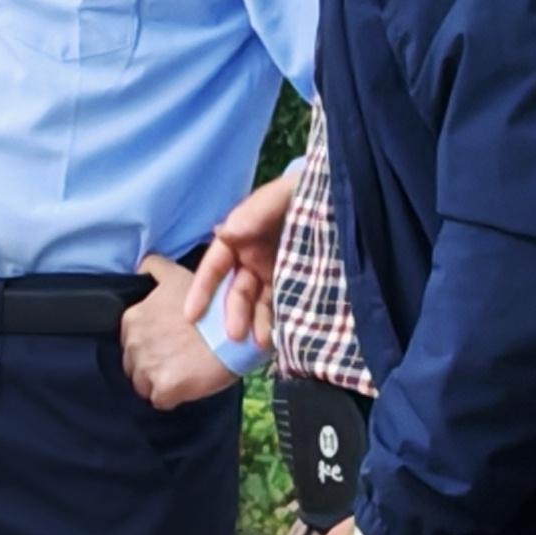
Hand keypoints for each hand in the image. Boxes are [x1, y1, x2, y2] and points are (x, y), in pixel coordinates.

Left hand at [122, 254, 237, 406]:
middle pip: (133, 364)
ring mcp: (147, 366)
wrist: (239, 330)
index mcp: (133, 317)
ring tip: (182, 374)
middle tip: (177, 359)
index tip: (169, 343)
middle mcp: (133, 342)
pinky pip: (159, 401)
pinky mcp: (163, 388)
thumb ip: (154, 269)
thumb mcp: (178, 275)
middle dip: (151, 364)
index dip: (151, 344)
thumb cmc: (211, 302)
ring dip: (157, 383)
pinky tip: (187, 387)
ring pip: (142, 385)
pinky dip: (171, 398)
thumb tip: (140, 267)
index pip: (130, 341)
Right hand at [188, 168, 296, 331]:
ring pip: (258, 303)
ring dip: (255, 323)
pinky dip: (277, 322)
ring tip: (259, 344)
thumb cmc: (307, 190)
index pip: (215, 264)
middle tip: (234, 335)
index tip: (190, 314)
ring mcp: (275, 273)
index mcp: (242, 236)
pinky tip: (277, 337)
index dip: (202, 288)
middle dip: (232, 312)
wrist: (345, 195)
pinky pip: (282, 306)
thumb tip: (225, 232)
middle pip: (236, 290)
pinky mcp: (298, 284)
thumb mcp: (282, 194)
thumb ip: (256, 211)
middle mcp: (254, 258)